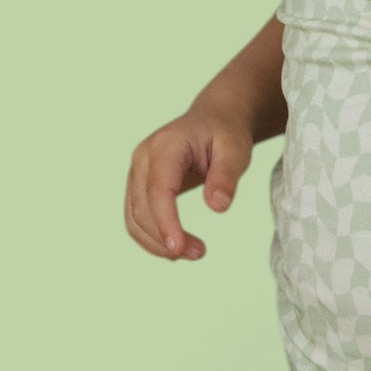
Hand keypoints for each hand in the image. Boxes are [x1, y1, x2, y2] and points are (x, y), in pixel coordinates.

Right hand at [125, 105, 255, 261]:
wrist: (214, 117)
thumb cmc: (226, 133)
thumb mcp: (236, 150)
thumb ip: (226, 177)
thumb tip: (217, 207)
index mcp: (166, 145)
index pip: (159, 190)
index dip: (166, 223)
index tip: (180, 249)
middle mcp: (144, 156)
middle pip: (142, 208)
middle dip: (165, 239)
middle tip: (200, 253)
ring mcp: (137, 170)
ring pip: (134, 217)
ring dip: (157, 243)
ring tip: (193, 253)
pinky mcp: (138, 183)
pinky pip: (136, 216)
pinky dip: (151, 237)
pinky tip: (176, 247)